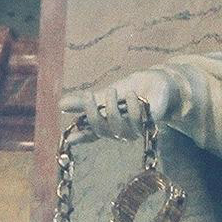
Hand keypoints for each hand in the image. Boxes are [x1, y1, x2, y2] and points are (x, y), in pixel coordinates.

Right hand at [60, 69, 176, 141]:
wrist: (161, 83)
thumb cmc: (133, 89)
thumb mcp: (107, 93)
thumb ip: (86, 101)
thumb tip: (60, 104)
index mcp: (108, 124)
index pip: (92, 134)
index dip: (81, 137)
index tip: (69, 138)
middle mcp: (120, 131)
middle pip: (102, 130)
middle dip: (93, 114)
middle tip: (89, 95)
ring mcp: (135, 131)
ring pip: (118, 128)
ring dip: (113, 109)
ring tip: (114, 90)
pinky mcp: (150, 125)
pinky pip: (138, 121)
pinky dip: (133, 107)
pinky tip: (132, 94)